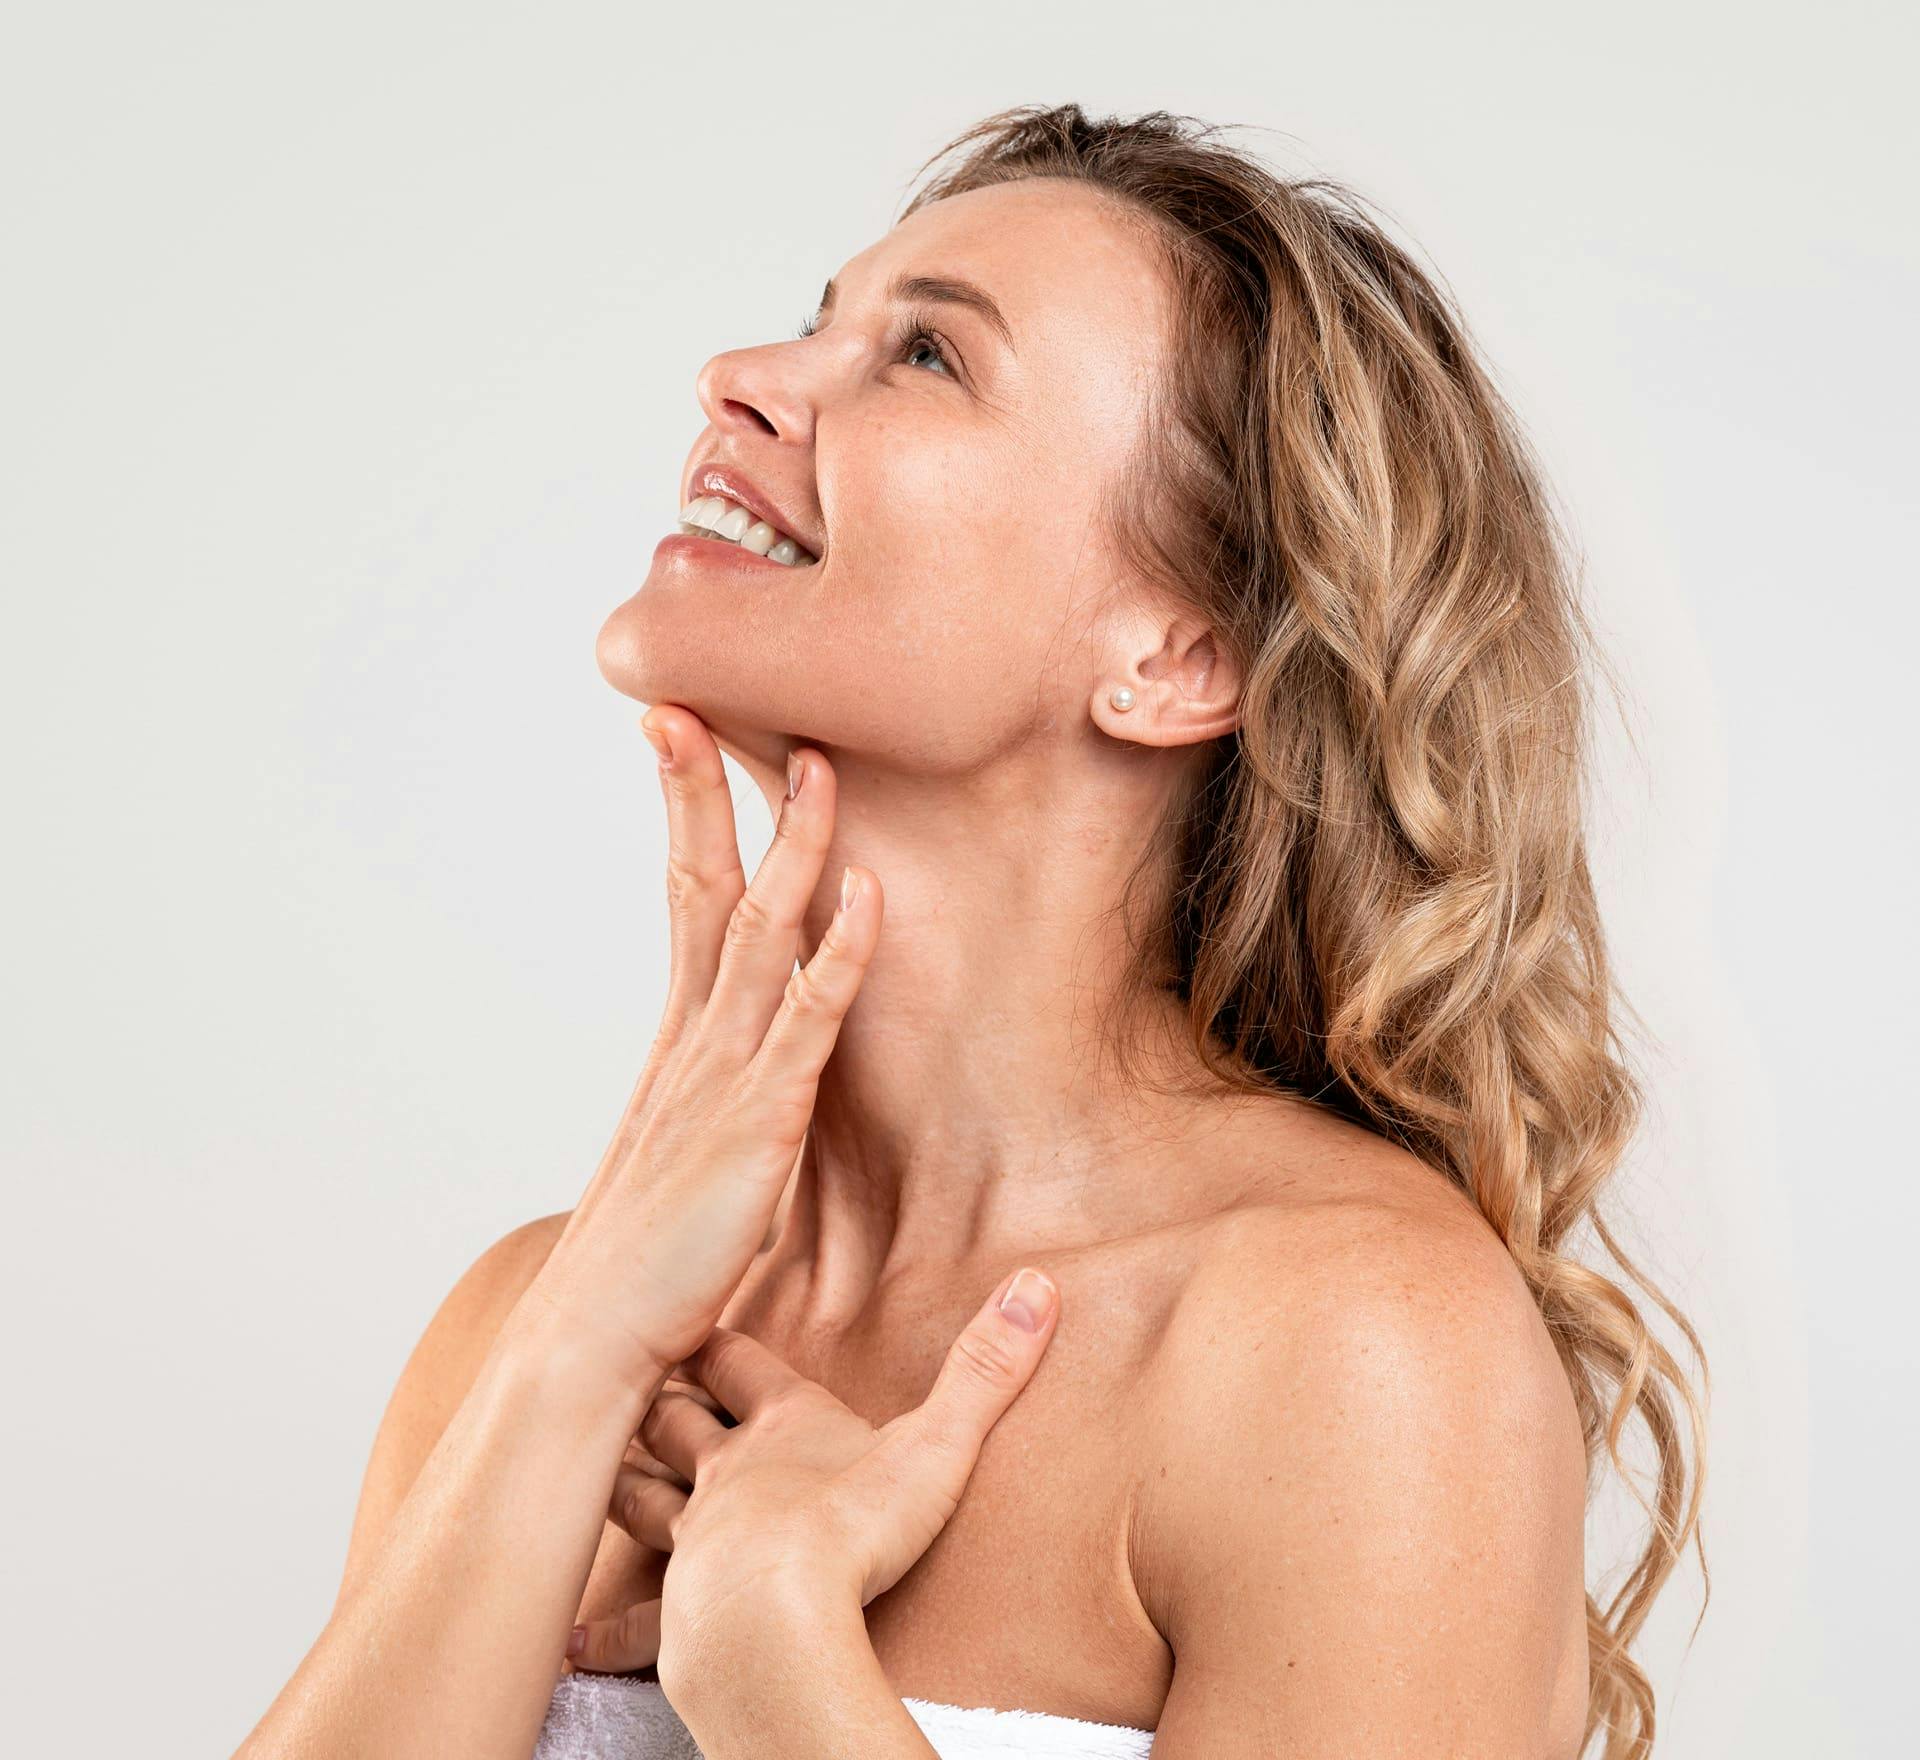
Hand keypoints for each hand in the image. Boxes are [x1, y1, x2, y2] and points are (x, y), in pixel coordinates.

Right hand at [509, 707, 881, 1409]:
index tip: (679, 738)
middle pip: (702, 888)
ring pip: (762, 933)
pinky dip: (841, 952)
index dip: (685, 817)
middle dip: (706, 792)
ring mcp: (724, 1076)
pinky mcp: (760, 1123)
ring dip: (794, 846)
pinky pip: (809, 1019)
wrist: (590, 1348)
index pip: (681, 901)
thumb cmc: (637, 1271)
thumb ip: (702, 1115)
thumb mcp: (674, 1167)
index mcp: (677, 1045)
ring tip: (816, 765)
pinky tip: (867, 896)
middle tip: (699, 701)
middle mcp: (694, 1042)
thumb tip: (718, 1097)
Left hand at [562, 1265, 1061, 1683]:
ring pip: (640, 1497)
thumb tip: (1040, 1284)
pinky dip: (606, 1625)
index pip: (738, 1360)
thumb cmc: (854, 1526)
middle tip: (632, 1374)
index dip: (718, 1334)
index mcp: (780, 1425)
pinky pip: (634, 1616)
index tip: (694, 1304)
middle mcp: (725, 1473)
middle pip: (675, 1417)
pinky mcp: (677, 1610)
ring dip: (622, 1478)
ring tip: (599, 1464)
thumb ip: (988, 1367)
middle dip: (655, 1395)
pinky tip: (575, 1636)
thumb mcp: (937, 1441)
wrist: (775, 1618)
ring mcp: (692, 1541)